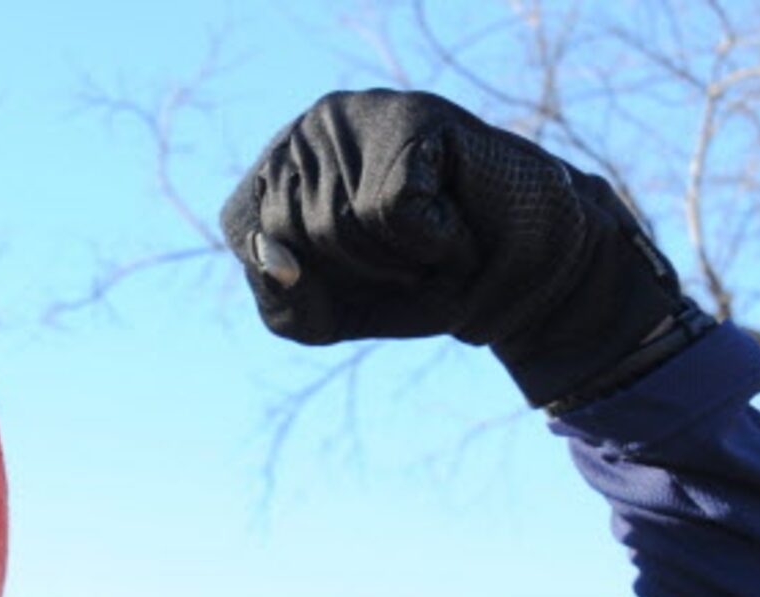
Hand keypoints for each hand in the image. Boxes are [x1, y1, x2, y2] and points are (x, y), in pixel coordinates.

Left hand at [219, 90, 704, 410]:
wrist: (516, 275)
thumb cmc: (412, 285)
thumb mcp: (324, 317)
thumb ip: (278, 300)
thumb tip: (274, 254)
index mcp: (272, 171)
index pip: (243, 228)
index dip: (298, 272)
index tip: (349, 266)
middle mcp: (305, 131)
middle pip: (292, 228)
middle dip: (354, 267)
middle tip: (401, 256)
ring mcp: (358, 116)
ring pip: (340, 220)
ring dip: (395, 258)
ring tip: (428, 241)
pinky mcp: (414, 118)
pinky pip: (392, 210)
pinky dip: (429, 240)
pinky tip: (453, 219)